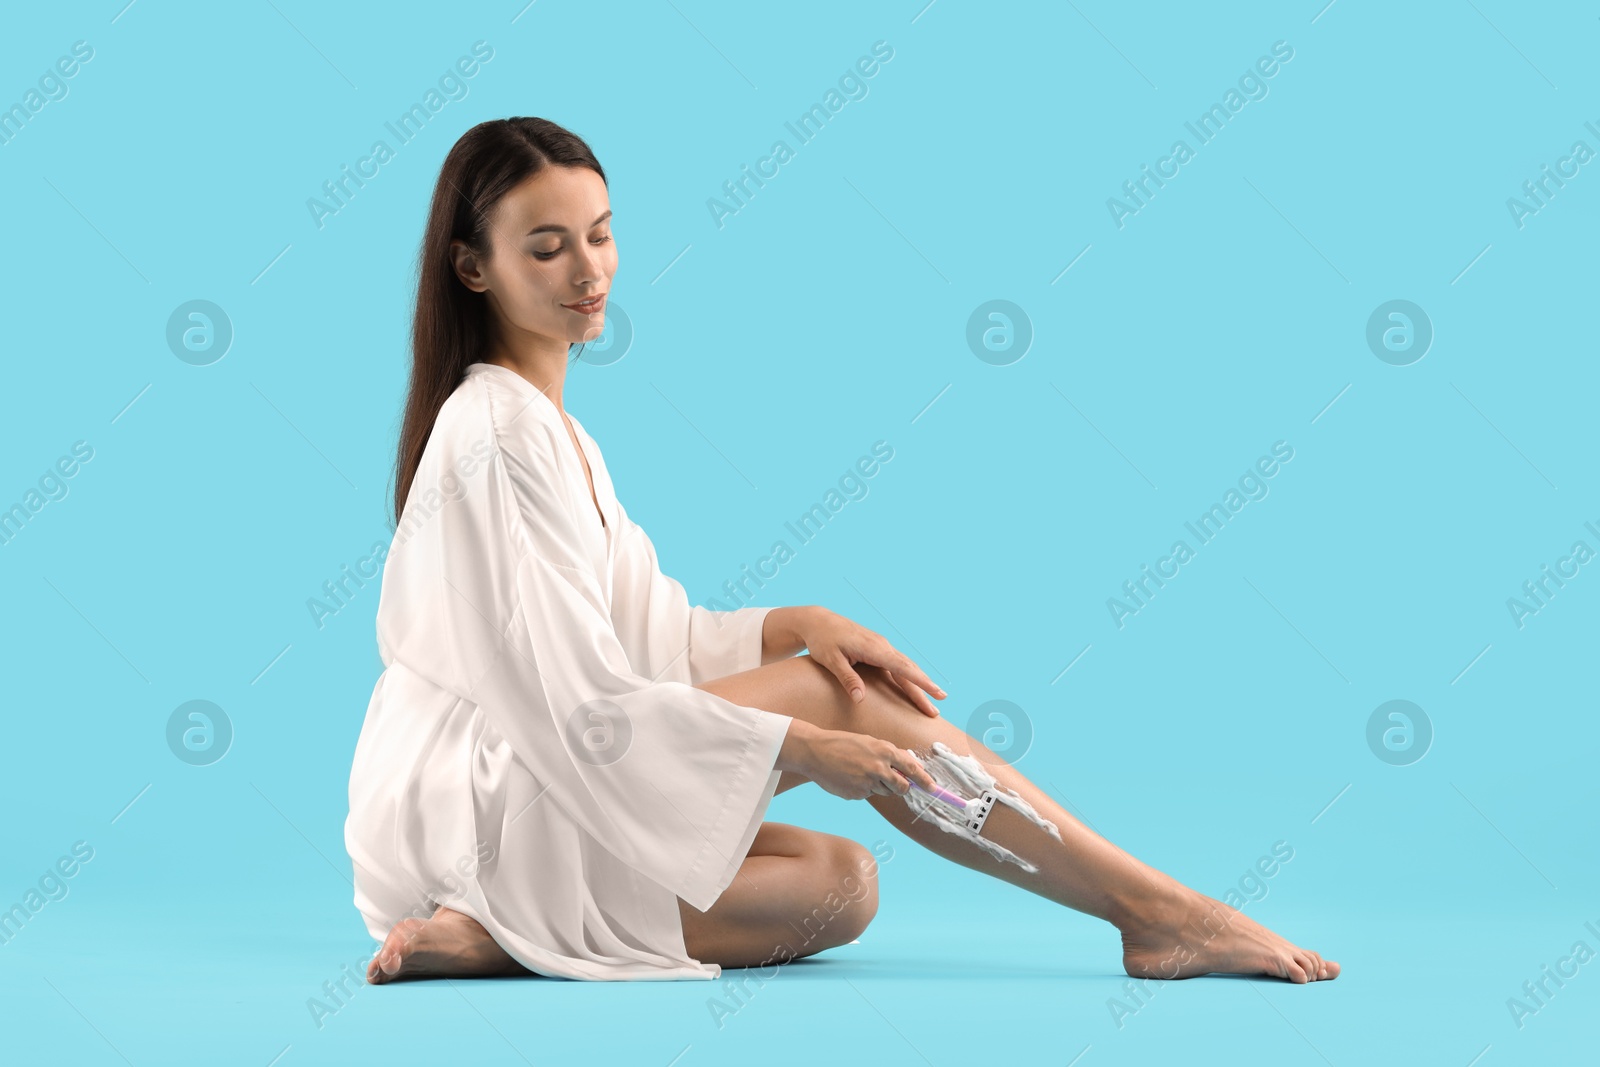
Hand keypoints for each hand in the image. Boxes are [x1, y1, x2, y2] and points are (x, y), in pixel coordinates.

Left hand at [784, 606, 945, 715]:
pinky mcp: (877, 648)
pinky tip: (914, 686)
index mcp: (873, 648)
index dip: (920, 682)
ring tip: (933, 699)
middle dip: (925, 688)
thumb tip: (860, 699)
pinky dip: (909, 675)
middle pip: (908, 669)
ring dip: (919, 683)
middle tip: (939, 706)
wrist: (818, 621)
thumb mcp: (831, 660)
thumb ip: (847, 678)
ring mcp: (881, 646)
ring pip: (905, 666)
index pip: (902, 667)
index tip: (936, 692)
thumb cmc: (822, 640)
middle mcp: (882, 645)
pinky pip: (897, 663)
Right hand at [798, 728, 941, 801]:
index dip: (925, 780)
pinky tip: (849, 777)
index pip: (912, 769)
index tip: (933, 788)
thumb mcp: (870, 742)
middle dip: (900, 786)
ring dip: (878, 785)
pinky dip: (862, 788)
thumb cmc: (843, 743)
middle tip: (891, 780)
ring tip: (860, 771)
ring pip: (884, 791)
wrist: (815, 751)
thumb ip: (891, 754)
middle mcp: (879, 768)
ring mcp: (867, 783)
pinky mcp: (856, 794)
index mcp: (884, 751)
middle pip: (901, 787)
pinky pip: (868, 795)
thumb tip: (912, 764)